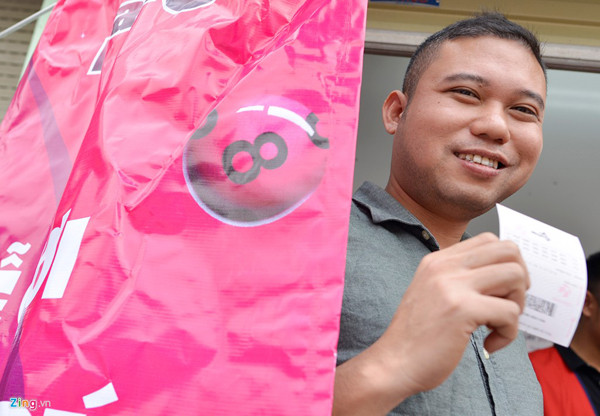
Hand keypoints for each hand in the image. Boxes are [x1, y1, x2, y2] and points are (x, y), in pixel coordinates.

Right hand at [333, 232, 528, 414]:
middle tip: (507, 305)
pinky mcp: (463, 309)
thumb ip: (458, 279)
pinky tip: (489, 344)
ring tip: (499, 324)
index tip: (500, 290)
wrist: (394, 363)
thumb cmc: (417, 337)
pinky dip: (509, 334)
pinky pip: (511, 312)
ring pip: (515, 276)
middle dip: (520, 280)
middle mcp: (444, 266)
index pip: (489, 240)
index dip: (506, 264)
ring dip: (518, 304)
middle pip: (508, 250)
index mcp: (437, 260)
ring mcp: (453, 285)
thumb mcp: (432, 293)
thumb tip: (503, 276)